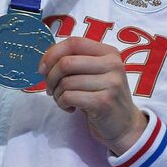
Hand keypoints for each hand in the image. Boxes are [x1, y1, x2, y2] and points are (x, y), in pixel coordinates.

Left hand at [38, 37, 147, 154]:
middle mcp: (112, 64)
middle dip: (50, 77)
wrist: (124, 124)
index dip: (52, 54)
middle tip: (51, 89)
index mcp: (108, 52)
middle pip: (66, 62)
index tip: (42, 69)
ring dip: (56, 94)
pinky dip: (62, 103)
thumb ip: (75, 62)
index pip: (74, 42)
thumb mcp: (93, 73)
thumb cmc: (101, 96)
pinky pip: (69, 97)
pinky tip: (70, 108)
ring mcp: (111, 83)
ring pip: (66, 82)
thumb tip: (44, 62)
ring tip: (63, 100)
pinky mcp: (104, 102)